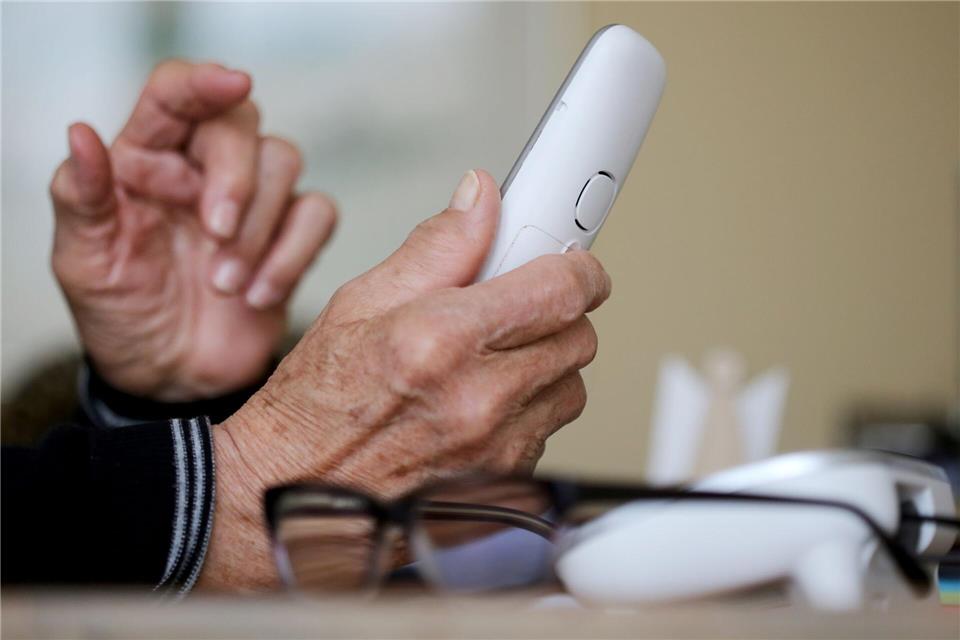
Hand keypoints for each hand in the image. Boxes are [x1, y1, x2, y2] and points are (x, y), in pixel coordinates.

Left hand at [50, 61, 336, 400]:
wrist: (170, 378)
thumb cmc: (123, 314)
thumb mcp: (84, 262)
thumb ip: (82, 196)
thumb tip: (80, 134)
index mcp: (146, 159)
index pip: (175, 95)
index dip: (203, 81)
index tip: (232, 82)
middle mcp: (202, 169)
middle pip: (242, 123)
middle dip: (237, 177)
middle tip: (215, 233)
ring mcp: (253, 201)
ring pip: (285, 162)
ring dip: (260, 228)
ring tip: (225, 285)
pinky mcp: (290, 236)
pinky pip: (317, 214)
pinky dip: (294, 254)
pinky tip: (258, 295)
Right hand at [200, 170, 610, 588]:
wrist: (293, 492)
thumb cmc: (316, 405)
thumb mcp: (359, 303)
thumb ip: (435, 246)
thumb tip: (480, 200)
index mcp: (442, 340)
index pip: (561, 290)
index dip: (578, 269)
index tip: (573, 264)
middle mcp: (479, 400)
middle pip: (578, 338)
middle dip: (556, 314)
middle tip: (516, 308)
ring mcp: (496, 450)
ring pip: (569, 387)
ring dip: (545, 365)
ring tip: (489, 360)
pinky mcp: (504, 484)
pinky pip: (546, 431)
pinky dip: (527, 411)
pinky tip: (478, 405)